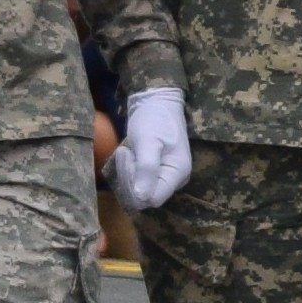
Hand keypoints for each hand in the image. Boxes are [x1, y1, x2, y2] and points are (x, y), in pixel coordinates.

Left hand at [107, 84, 191, 212]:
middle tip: (124, 153)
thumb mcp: (148, 141)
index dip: (135, 187)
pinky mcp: (156, 174)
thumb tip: (142, 198)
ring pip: (138, 191)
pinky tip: (129, 155)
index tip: (128, 160)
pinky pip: (138, 184)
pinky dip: (128, 171)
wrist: (157, 103)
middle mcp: (174, 180)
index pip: (153, 199)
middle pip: (144, 197)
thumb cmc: (154, 119)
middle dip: (128, 177)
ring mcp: (165, 177)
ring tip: (126, 151)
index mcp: (177, 173)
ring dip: (126, 173)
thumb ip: (147, 169)